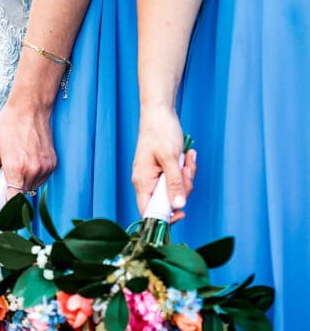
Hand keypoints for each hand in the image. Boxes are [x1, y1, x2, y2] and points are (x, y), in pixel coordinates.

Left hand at [0, 102, 57, 201]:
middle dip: (9, 188)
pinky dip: (31, 174)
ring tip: (16, 161)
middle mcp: (34, 170)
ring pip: (30, 187)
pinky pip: (39, 179)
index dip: (3, 207)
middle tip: (3, 171)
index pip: (12, 200)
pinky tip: (26, 159)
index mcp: (16, 168)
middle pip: (20, 194)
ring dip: (21, 181)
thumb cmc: (10, 124)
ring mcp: (45, 168)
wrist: (30, 108)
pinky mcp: (52, 165)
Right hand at [132, 105, 195, 222]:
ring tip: (188, 158)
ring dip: (186, 177)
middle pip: (166, 201)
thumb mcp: (170, 159)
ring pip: (174, 189)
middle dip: (182, 189)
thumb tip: (178, 206)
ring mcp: (154, 176)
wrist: (159, 113)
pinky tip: (188, 156)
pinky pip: (177, 178)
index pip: (148, 211)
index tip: (182, 212)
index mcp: (142, 182)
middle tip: (187, 171)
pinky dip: (185, 169)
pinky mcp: (162, 169)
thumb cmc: (160, 132)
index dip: (164, 217)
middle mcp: (146, 182)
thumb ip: (174, 183)